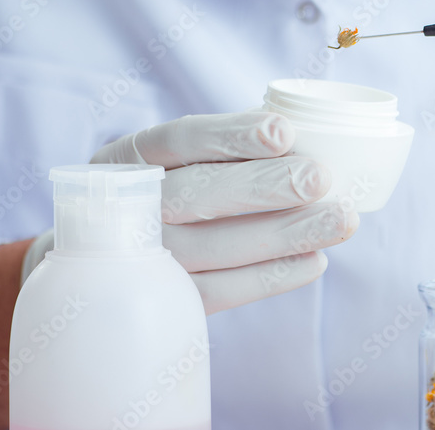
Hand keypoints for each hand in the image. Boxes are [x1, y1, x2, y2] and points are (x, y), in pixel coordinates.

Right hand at [90, 111, 358, 313]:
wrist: (94, 271)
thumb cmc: (161, 195)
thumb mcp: (173, 163)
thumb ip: (225, 148)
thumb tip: (303, 133)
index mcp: (127, 159)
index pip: (178, 139)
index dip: (231, 135)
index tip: (284, 132)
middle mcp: (126, 207)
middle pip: (197, 194)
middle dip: (266, 186)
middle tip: (323, 178)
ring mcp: (139, 260)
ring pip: (212, 247)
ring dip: (284, 234)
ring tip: (340, 221)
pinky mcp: (161, 302)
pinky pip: (217, 293)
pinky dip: (269, 278)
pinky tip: (314, 261)